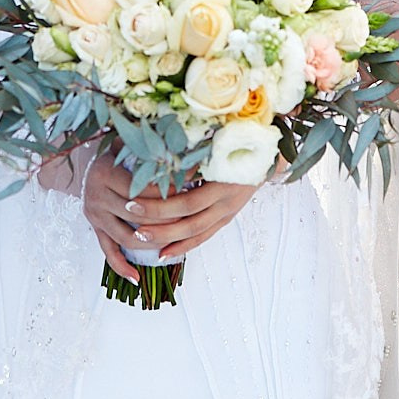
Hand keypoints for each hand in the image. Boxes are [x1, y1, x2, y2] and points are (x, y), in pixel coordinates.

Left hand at [80, 154, 257, 280]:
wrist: (267, 157)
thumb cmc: (238, 143)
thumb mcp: (217, 145)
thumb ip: (191, 155)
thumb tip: (159, 160)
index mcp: (223, 182)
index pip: (186, 201)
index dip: (159, 205)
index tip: (133, 201)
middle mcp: (226, 202)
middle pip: (188, 220)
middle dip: (157, 223)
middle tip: (130, 219)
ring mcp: (227, 213)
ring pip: (195, 233)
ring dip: (167, 238)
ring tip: (140, 239)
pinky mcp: (226, 219)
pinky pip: (203, 237)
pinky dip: (183, 247)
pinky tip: (164, 254)